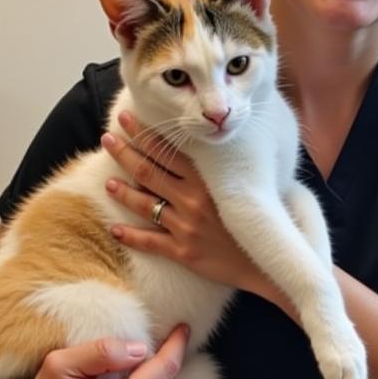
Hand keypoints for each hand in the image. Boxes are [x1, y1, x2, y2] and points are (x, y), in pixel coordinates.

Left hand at [102, 111, 272, 297]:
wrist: (270, 260)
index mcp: (208, 180)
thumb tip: (215, 139)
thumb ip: (227, 164)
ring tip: (108, 182)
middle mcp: (193, 200)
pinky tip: (114, 229)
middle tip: (107, 138)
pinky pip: (150, 242)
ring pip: (144, 204)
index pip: (168, 150)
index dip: (144, 134)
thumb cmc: (263, 216)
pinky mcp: (183, 252)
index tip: (127, 118)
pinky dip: (129, 236)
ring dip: (122, 191)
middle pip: (149, 171)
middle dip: (125, 153)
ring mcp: (186, 226)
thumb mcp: (248, 183)